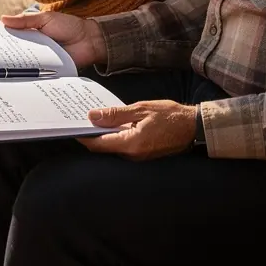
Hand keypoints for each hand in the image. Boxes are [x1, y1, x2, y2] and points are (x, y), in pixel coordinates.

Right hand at [1, 11, 106, 68]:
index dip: (0, 40)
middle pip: (15, 52)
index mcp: (31, 32)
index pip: (12, 37)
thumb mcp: (46, 19)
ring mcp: (40, 59)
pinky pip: (35, 74)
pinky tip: (17, 78)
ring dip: (14, 67)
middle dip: (3, 56)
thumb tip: (3, 19)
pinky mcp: (47, 70)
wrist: (90, 40)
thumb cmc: (69, 26)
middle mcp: (33, 47)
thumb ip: (26, 20)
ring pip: (23, 64)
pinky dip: (28, 76)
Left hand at [80, 100, 195, 159]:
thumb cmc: (170, 115)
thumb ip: (116, 114)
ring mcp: (138, 157)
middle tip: (81, 118)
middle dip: (91, 134)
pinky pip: (123, 146)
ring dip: (103, 135)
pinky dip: (115, 136)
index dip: (83, 137)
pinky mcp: (143, 154)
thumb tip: (93, 116)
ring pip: (113, 147)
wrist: (193, 127)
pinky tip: (113, 124)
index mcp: (131, 144)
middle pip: (104, 147)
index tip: (72, 126)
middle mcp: (133, 155)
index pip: (99, 144)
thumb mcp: (141, 109)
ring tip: (94, 118)